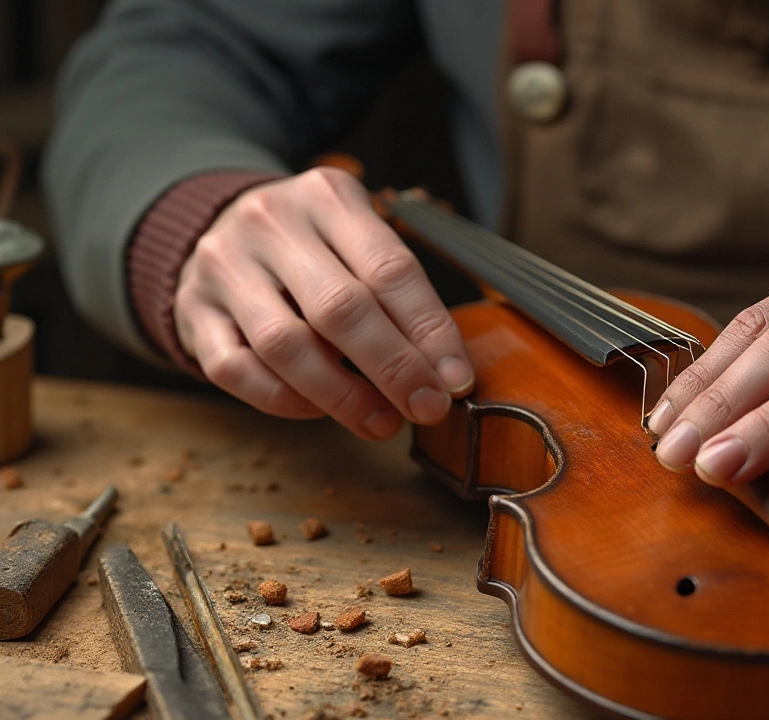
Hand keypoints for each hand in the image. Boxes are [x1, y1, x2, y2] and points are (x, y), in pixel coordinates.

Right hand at [173, 167, 473, 439]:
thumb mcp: (358, 240)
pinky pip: (236, 370)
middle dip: (393, 369)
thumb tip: (445, 373)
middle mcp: (270, 222)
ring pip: (286, 344)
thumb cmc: (313, 247)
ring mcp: (224, 266)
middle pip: (340, 308)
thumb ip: (399, 296)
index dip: (430, 332)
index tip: (455, 380)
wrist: (220, 227)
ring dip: (342, 395)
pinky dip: (283, 400)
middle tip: (426, 408)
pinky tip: (318, 410)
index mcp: (328, 197)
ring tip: (381, 422)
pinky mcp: (192, 310)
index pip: (390, 269)